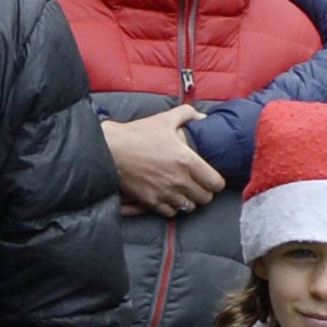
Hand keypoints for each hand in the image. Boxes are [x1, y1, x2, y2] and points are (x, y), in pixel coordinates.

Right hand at [106, 106, 223, 214]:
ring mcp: (164, 192)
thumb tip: (202, 116)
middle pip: (204, 198)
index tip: (212, 179)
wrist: (110, 149)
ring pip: (188, 207)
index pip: (215, 183)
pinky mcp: (149, 201)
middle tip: (198, 186)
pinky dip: (172, 208)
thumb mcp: (165, 119)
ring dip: (188, 200)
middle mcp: (178, 180)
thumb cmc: (137, 133)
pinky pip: (170, 212)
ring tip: (184, 193)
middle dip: (204, 192)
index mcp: (187, 160)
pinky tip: (169, 198)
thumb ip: (188, 114)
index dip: (217, 182)